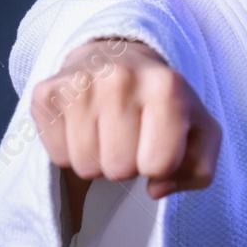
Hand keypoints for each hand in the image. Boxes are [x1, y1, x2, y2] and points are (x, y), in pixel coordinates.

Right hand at [31, 37, 221, 201]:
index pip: (159, 164)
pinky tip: (84, 125)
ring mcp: (80, 82)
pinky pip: (58, 157)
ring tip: (108, 131)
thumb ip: (199, 170)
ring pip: (86, 167)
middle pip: (119, 168)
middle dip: (128, 163)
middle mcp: (121, 77)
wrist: (118, 57)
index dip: (160, 165)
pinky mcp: (46, 92)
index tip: (157, 142)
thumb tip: (157, 189)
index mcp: (166, 85)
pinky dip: (71, 151)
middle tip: (130, 136)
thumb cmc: (164, 104)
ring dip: (99, 160)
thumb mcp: (200, 133)